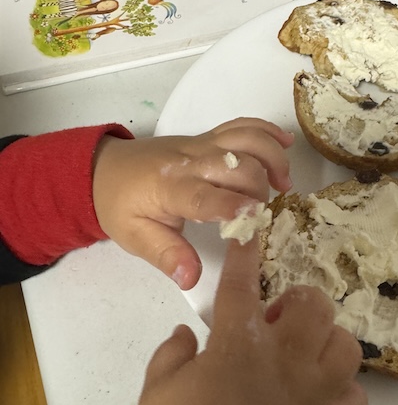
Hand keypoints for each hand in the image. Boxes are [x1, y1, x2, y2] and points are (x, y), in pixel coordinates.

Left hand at [92, 118, 292, 289]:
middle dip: (259, 189)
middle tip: (262, 215)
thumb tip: (190, 279)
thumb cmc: (121, 206)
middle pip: (237, 165)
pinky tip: (286, 145)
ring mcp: (201, 144)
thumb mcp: (136, 237)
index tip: (256, 220)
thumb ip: (166, 256)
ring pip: (245, 138)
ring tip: (284, 184)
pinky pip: (241, 126)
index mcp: (170, 188)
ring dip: (272, 156)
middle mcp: (190, 160)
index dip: (233, 206)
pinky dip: (267, 130)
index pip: (206, 196)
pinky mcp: (208, 137)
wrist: (103, 169)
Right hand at [135, 237, 367, 404]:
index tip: (252, 230)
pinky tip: (322, 400)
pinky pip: (357, 400)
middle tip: (277, 324)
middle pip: (314, 304)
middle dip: (299, 301)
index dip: (247, 252)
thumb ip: (171, 354)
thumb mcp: (156, 393)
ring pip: (347, 345)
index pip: (243, 284)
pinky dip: (345, 395)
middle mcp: (283, 360)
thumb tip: (187, 334)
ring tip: (305, 357)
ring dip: (327, 343)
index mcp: (237, 345)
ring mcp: (313, 394)